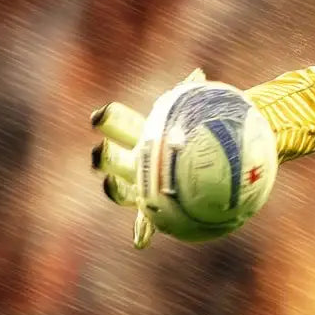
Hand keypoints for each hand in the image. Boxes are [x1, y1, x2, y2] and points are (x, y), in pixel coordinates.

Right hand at [90, 69, 205, 248]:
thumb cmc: (201, 133)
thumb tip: (198, 72)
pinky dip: (143, 231)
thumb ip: (195, 95)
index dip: (109, 120)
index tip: (101, 116)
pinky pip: (148, 222)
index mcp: (143, 136)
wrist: (213, 160)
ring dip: (115, 188)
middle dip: (105, 157)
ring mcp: (144, 186)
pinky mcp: (157, 207)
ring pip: (123, 190)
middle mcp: (137, 161)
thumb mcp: (199, 114)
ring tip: (111, 186)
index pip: (119, 125)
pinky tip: (141, 242)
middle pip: (114, 158)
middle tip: (101, 154)